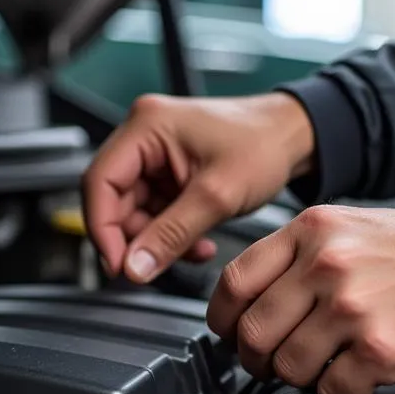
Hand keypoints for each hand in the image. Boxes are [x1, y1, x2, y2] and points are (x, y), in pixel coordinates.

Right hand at [83, 92, 314, 282]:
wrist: (295, 138)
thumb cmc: (264, 144)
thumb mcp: (216, 195)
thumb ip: (171, 235)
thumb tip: (134, 267)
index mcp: (146, 126)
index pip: (99, 182)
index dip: (102, 229)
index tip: (118, 264)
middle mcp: (143, 136)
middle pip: (113, 199)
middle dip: (134, 238)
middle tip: (150, 267)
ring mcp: (155, 155)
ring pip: (133, 211)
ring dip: (156, 240)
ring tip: (190, 251)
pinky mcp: (168, 172)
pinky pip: (154, 212)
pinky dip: (169, 234)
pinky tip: (195, 243)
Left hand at [206, 204, 394, 393]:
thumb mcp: (347, 227)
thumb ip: (296, 256)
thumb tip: (248, 301)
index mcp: (312, 231)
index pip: (234, 282)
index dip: (221, 318)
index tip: (228, 333)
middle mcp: (326, 264)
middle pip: (252, 331)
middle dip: (255, 359)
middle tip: (270, 363)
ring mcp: (352, 307)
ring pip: (287, 367)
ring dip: (298, 378)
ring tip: (321, 366)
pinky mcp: (381, 348)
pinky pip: (331, 391)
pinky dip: (336, 393)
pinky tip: (352, 376)